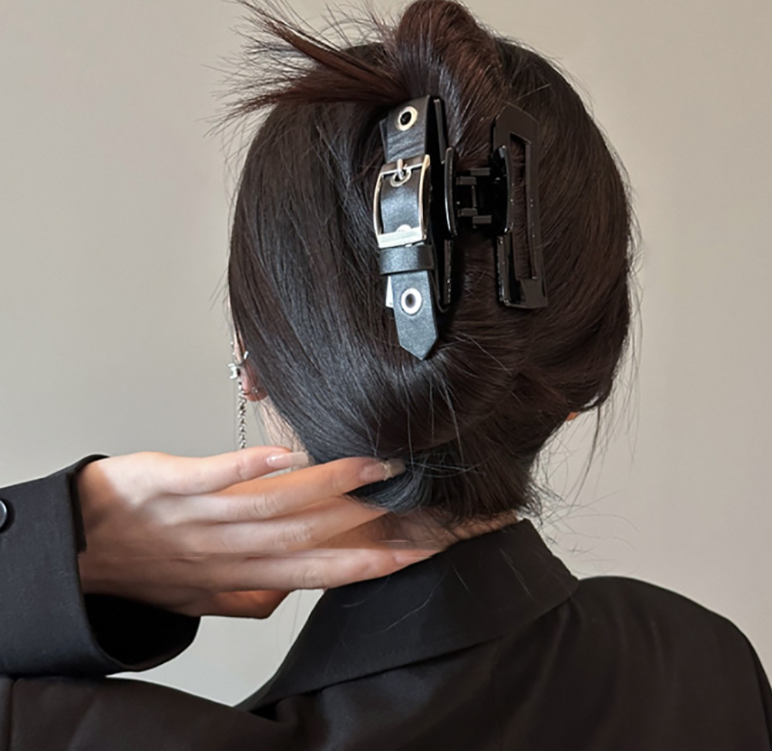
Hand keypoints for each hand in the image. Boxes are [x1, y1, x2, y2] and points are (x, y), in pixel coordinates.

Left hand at [75, 448, 430, 618]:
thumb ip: (253, 597)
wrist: (75, 547)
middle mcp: (227, 551)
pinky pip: (212, 476)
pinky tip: (288, 455)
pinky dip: (250, 466)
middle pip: (305, 542)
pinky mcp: (169, 484)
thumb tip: (297, 592)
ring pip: (270, 506)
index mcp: (239, 577)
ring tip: (370, 469)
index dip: (368, 565)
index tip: (415, 551)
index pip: (316, 575)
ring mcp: (198, 516)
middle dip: (365, 527)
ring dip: (325, 488)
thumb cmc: (144, 570)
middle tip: (412, 506)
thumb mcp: (202, 598)